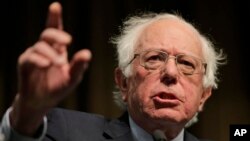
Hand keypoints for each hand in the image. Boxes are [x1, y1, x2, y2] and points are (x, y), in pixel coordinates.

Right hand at [10, 2, 90, 135]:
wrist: (42, 101)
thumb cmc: (58, 87)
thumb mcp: (72, 77)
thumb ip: (79, 66)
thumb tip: (88, 53)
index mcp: (57, 49)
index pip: (56, 30)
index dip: (55, 17)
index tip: (55, 6)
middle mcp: (45, 49)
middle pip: (48, 33)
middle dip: (57, 34)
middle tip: (68, 41)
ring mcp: (34, 55)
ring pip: (40, 45)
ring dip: (51, 53)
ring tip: (59, 63)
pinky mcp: (25, 64)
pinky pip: (30, 57)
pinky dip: (39, 60)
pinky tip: (47, 65)